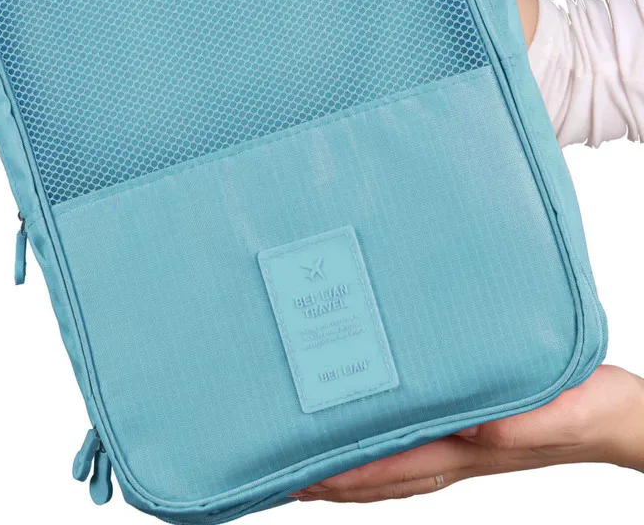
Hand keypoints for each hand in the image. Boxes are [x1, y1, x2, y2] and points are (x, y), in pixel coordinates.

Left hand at [290, 365, 643, 502]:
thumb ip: (527, 424)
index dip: (346, 474)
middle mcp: (457, 455)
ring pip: (391, 470)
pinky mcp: (471, 436)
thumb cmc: (593, 412)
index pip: (394, 467)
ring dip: (347, 473)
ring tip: (304, 469)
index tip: (301, 476)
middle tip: (280, 476)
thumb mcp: (567, 410)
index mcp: (471, 450)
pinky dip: (381, 459)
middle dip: (331, 480)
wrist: (619, 420)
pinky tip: (366, 446)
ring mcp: (462, 450)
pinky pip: (413, 454)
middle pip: (381, 477)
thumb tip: (474, 428)